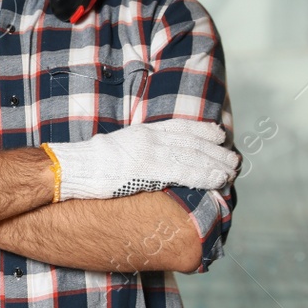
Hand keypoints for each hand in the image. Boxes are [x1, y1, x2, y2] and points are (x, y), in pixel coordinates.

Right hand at [53, 119, 237, 199]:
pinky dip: (205, 175)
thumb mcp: (117, 148)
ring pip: (194, 156)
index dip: (203, 130)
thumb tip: (148, 164)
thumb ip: (136, 150)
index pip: (180, 126)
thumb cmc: (90, 165)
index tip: (220, 134)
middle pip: (193, 141)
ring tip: (232, 171)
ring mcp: (151, 153)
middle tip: (234, 158)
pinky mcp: (150, 169)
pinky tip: (218, 180)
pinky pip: (185, 172)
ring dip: (217, 163)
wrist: (73, 168)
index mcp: (143, 131)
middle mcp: (151, 138)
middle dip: (216, 150)